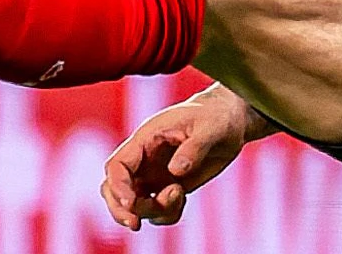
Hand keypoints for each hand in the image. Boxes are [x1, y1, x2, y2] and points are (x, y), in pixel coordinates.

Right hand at [102, 85, 266, 229]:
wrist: (229, 124)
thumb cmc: (216, 117)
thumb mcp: (210, 127)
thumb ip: (193, 148)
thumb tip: (176, 171)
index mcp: (146, 138)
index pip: (118, 165)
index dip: (118, 186)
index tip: (131, 203)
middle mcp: (144, 159)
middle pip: (112, 188)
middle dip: (119, 209)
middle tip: (136, 223)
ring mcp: (153, 175)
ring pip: (133, 204)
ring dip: (150, 211)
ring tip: (179, 196)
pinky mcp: (167, 187)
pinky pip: (156, 210)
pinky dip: (165, 214)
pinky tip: (182, 198)